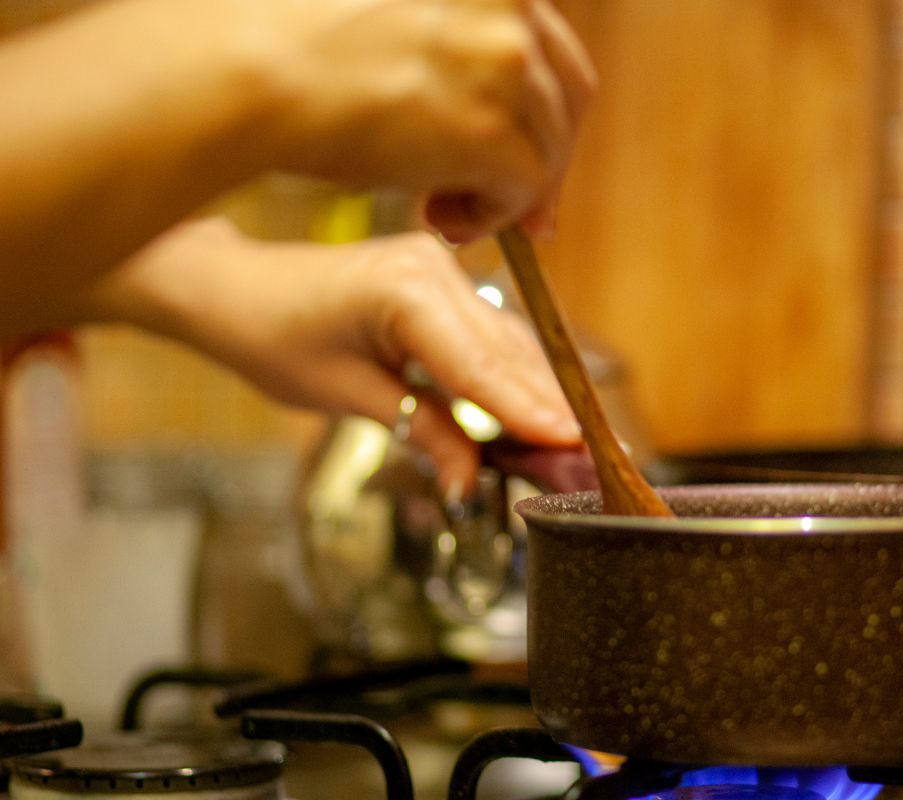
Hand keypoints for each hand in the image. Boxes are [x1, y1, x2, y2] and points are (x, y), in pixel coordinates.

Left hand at [77, 217, 581, 491]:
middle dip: (548, 406)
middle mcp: (435, 268)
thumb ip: (421, 430)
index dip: (529, 410)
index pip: (481, 364)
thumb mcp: (344, 395)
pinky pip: (488, 333)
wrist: (232, 289)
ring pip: (508, 342)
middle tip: (592, 456)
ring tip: (577, 442)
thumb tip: (470, 480)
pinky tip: (537, 409)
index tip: (573, 445)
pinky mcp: (440, 280)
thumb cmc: (270, 337)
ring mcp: (442, 268)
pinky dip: (511, 374)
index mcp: (406, 290)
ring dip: (538, 392)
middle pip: (508, 351)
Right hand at [266, 0, 595, 243]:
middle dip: (542, 157)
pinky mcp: (489, 130)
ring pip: (546, 150)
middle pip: (566, 98)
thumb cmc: (301, 45)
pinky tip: (443, 217)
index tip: (524, 149)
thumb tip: (516, 112)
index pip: (548, 46)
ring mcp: (506, 65)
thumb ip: (465, 47)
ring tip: (442, 207)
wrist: (253, 72)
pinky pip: (522, 190)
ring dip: (504, 190)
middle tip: (512, 205)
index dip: (542, 107)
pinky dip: (493, 215)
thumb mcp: (407, 17)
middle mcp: (512, 5)